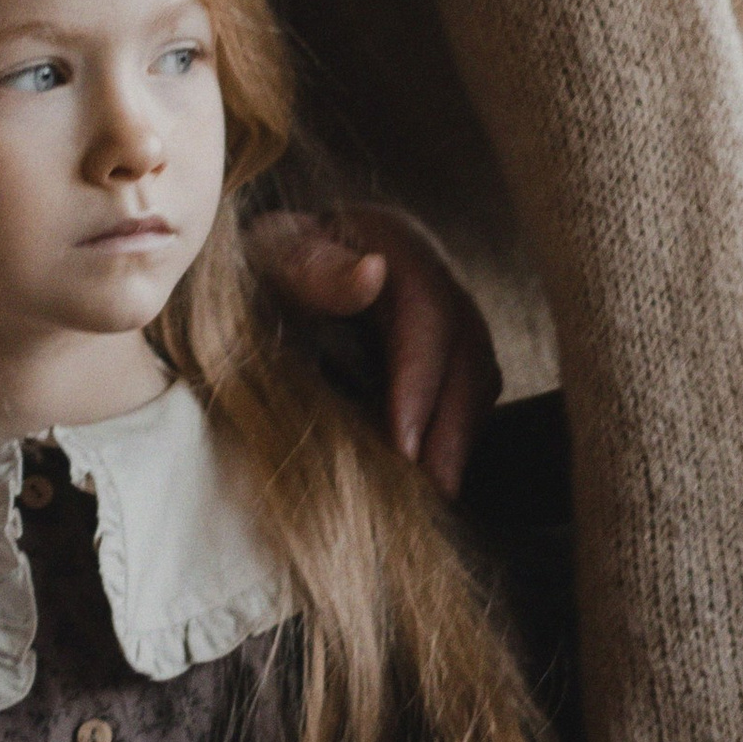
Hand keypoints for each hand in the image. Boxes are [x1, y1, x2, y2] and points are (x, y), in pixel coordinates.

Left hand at [249, 204, 501, 500]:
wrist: (272, 262)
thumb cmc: (266, 262)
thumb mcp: (275, 254)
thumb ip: (315, 268)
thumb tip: (373, 274)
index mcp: (395, 244)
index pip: (430, 314)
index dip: (422, 382)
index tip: (403, 446)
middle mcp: (434, 278)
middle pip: (468, 353)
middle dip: (452, 428)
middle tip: (430, 492)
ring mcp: (446, 314)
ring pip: (477, 377)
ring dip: (458, 440)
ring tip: (431, 496)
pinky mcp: (443, 351)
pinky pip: (465, 394)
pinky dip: (450, 436)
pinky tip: (426, 476)